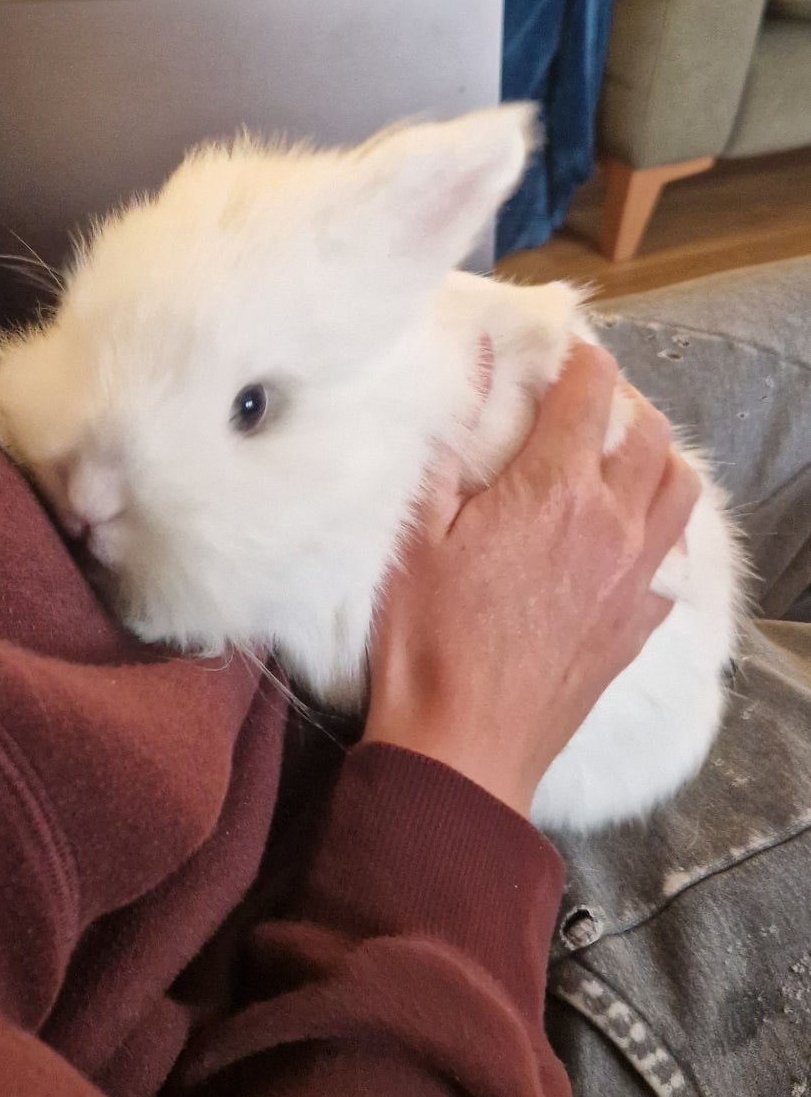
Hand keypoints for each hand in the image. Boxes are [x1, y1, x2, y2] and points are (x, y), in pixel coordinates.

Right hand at [362, 343, 702, 820]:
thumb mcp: (416, 533)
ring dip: (657, 459)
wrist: (465, 743)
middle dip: (624, 403)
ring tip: (620, 458)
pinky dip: (659, 528)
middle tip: (587, 403)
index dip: (580, 359)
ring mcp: (634, 576)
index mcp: (554, 488)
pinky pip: (673, 557)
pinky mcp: (638, 622)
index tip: (564, 352)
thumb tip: (469, 370)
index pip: (591, 392)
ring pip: (679, 490)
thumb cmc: (426, 640)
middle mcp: (612, 523)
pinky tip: (624, 535)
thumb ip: (448, 446)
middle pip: (651, 434)